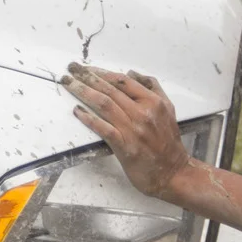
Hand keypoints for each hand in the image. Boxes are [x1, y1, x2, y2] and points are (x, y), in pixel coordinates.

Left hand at [62, 63, 193, 197]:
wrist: (173, 173)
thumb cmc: (169, 143)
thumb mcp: (168, 109)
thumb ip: (153, 88)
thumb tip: (132, 73)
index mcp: (153, 102)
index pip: (123, 81)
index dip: (102, 72)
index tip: (87, 68)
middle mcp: (143, 113)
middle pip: (110, 89)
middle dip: (88, 76)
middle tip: (71, 68)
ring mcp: (133, 129)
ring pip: (104, 104)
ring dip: (83, 91)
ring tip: (68, 83)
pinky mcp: (125, 146)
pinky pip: (103, 128)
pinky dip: (89, 118)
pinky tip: (77, 111)